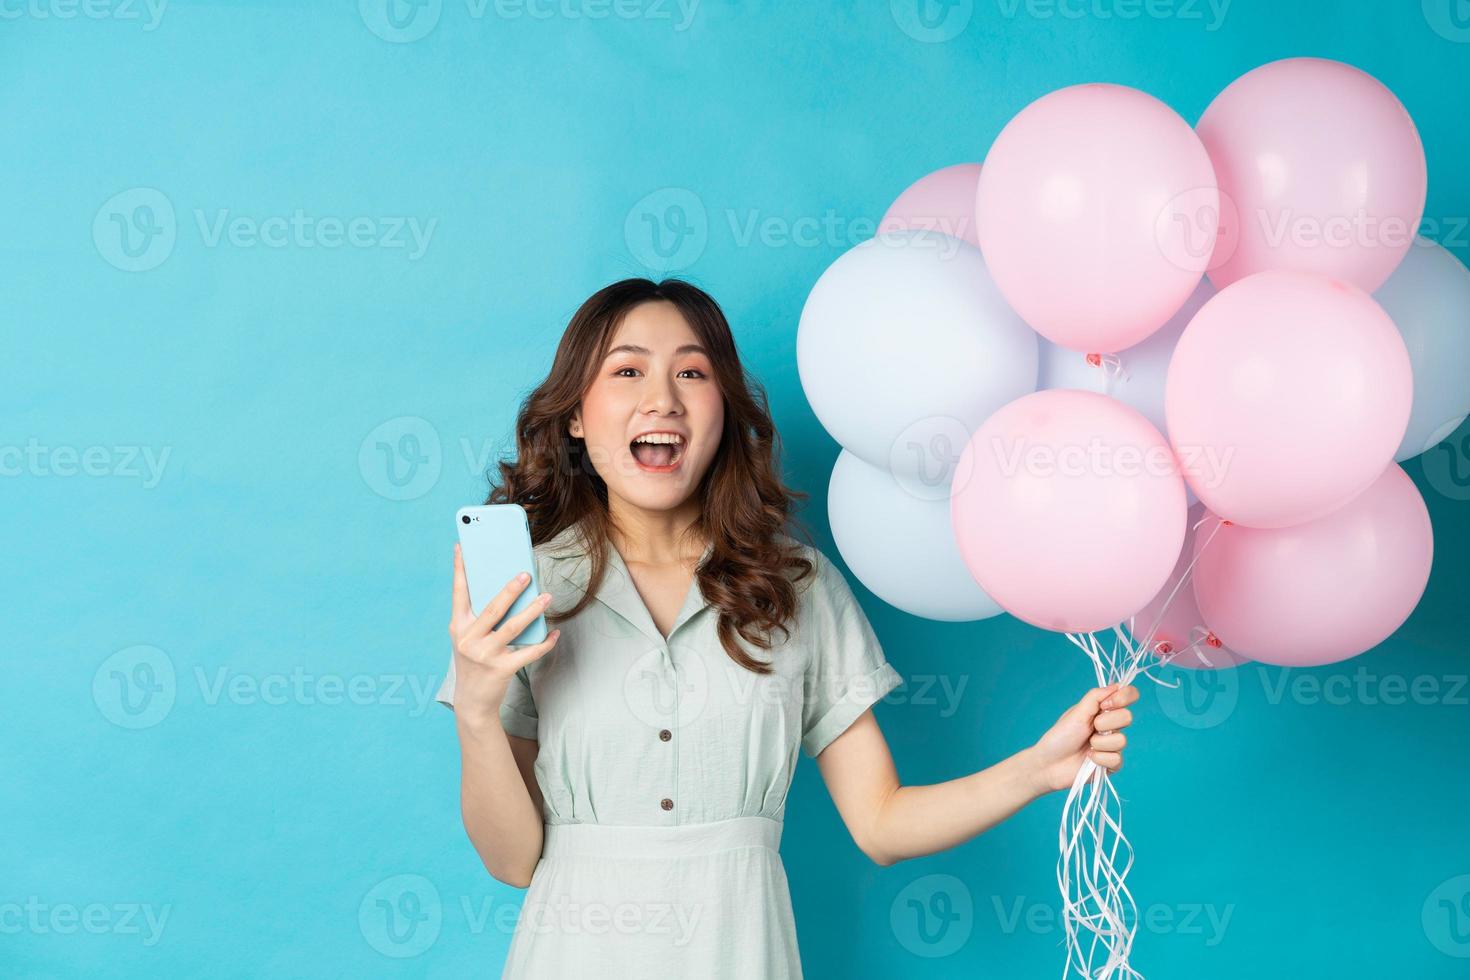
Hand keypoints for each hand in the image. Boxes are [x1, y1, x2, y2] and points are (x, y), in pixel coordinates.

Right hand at [447, 543, 560, 729]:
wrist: (471, 700)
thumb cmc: (473, 661)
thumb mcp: (467, 637)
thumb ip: (478, 616)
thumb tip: (504, 588)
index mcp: (458, 626)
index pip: (459, 592)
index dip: (460, 569)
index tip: (463, 547)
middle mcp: (468, 638)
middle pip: (493, 608)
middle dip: (510, 589)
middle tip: (526, 574)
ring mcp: (484, 655)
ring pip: (513, 627)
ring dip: (533, 611)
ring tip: (547, 597)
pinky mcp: (501, 669)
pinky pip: (528, 652)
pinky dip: (544, 643)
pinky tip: (555, 634)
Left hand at [1027, 683, 1138, 794]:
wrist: (1049, 764)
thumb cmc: (1060, 737)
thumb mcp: (1076, 713)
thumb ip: (1096, 697)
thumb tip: (1116, 685)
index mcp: (1103, 710)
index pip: (1128, 696)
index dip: (1124, 697)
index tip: (1106, 705)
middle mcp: (1111, 726)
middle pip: (1127, 717)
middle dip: (1105, 722)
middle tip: (1090, 728)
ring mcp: (1112, 745)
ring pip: (1122, 740)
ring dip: (1099, 742)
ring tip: (1087, 745)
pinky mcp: (1111, 764)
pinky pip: (1116, 759)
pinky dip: (1099, 758)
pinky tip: (1089, 758)